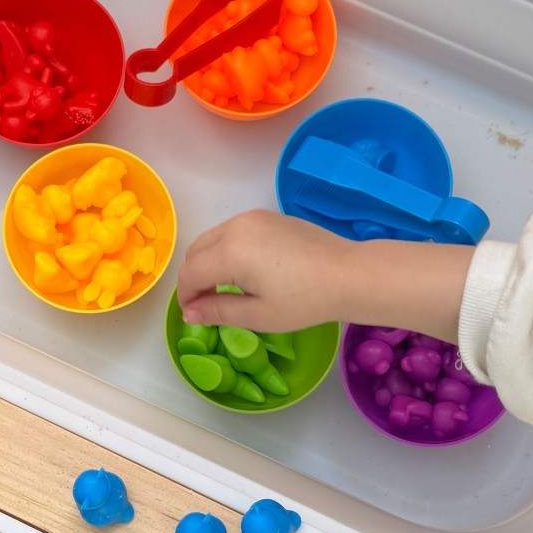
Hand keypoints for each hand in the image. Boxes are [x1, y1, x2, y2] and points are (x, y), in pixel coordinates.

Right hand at [178, 209, 474, 342]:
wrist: (348, 274)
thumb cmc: (304, 300)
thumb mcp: (258, 315)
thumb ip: (217, 312)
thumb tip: (188, 314)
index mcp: (229, 252)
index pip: (190, 274)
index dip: (185, 297)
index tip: (193, 315)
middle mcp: (235, 227)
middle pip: (195, 251)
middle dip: (193, 277)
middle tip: (206, 304)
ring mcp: (252, 218)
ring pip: (212, 238)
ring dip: (208, 262)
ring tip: (224, 288)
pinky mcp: (267, 216)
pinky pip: (232, 231)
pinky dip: (226, 249)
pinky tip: (244, 270)